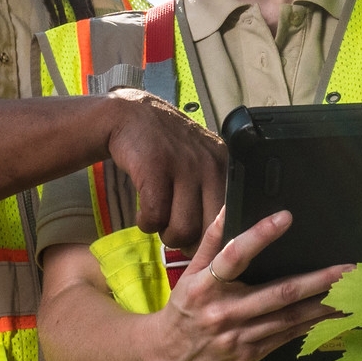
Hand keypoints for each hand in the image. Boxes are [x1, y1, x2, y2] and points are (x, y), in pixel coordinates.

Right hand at [103, 89, 227, 249]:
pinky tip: (144, 214)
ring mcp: (183, 167)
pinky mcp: (156, 170)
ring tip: (159, 222)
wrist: (130, 117)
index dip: (215, 238)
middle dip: (190, 243)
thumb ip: (213, 191)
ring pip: (182, 229)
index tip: (201, 240)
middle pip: (208, 230)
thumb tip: (219, 235)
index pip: (231, 218)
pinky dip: (146, 223)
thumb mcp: (201, 161)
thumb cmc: (165, 148)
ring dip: (166, 234)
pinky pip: (155, 217)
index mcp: (224, 167)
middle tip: (177, 235)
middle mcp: (210, 166)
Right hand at [142, 209, 348, 360]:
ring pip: (289, 319)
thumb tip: (227, 206)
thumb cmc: (184, 308)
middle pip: (278, 293)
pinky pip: (286, 338)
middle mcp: (224, 311)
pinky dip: (311, 326)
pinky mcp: (249, 355)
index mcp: (206, 285)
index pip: (234, 255)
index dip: (259, 235)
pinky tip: (332, 316)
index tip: (286, 217)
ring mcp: (239, 337)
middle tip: (348, 269)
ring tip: (351, 293)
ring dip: (323, 306)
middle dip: (317, 281)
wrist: (167, 357)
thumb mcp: (190, 273)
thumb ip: (212, 242)